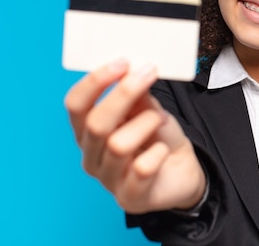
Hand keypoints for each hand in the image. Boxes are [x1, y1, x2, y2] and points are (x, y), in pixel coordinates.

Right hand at [64, 59, 205, 213]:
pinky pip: (142, 169)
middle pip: (95, 122)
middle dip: (123, 94)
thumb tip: (134, 70)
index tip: (121, 62)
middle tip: (148, 73)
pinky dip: (158, 153)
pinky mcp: (130, 197)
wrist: (182, 174)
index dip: (94, 81)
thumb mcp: (150, 111)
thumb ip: (140, 96)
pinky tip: (163, 150)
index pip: (76, 105)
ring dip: (144, 124)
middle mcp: (91, 155)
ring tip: (159, 120)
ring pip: (118, 145)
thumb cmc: (159, 140)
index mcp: (88, 130)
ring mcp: (108, 179)